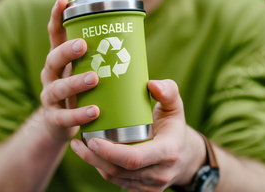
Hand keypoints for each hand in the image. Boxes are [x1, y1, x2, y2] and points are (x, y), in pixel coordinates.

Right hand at [40, 0, 99, 141]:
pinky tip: (94, 111)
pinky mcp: (55, 119)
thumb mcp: (87, 70)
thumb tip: (133, 33)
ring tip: (94, 78)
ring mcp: (50, 97)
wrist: (64, 127)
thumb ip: (104, 56)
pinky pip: (64, 117)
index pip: (55, 34)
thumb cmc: (83, 91)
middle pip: (52, 59)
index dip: (56, 16)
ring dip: (75, 82)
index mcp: (59, 59)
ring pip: (58, 88)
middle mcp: (50, 75)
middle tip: (83, 45)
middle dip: (66, 51)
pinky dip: (79, 115)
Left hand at [70, 79, 205, 191]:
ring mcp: (151, 186)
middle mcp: (160, 173)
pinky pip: (117, 182)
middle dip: (94, 158)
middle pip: (119, 170)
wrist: (186, 157)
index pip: (134, 158)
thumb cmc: (174, 126)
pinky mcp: (142, 191)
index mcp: (167, 152)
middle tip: (78, 141)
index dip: (110, 152)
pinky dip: (101, 169)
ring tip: (79, 146)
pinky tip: (90, 155)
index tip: (92, 139)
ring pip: (115, 178)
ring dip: (93, 164)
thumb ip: (168, 91)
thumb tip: (151, 84)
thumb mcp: (175, 106)